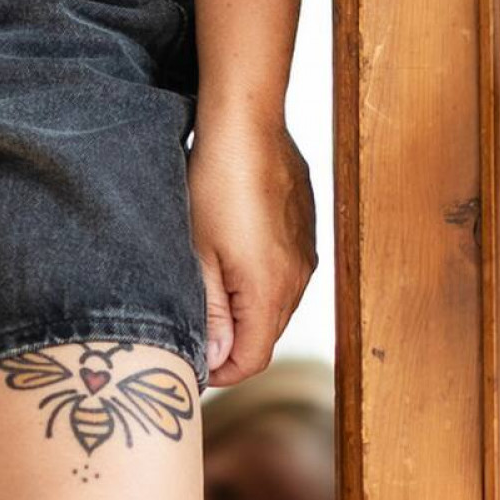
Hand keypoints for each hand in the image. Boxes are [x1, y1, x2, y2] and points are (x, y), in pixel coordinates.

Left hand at [188, 111, 319, 382]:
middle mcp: (298, 278)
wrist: (247, 126)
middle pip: (267, 335)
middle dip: (233, 342)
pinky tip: (232, 253)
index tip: (193, 364)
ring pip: (277, 305)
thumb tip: (215, 361)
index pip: (253, 360)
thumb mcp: (198, 255)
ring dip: (246, 309)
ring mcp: (306, 254)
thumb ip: (210, 314)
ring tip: (209, 287)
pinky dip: (260, 280)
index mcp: (269, 291)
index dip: (221, 372)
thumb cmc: (215, 185)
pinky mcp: (305, 232)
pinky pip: (286, 273)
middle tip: (194, 330)